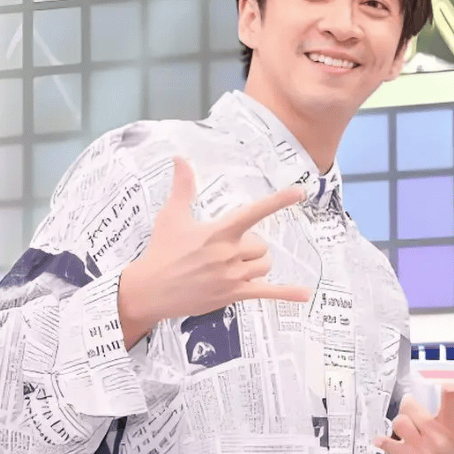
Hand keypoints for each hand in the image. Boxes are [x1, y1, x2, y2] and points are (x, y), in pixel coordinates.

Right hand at [118, 157, 311, 346]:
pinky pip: (267, 293)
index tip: (299, 191)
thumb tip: (180, 158)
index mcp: (219, 232)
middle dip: (251, 247)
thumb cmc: (161, 250)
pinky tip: (305, 294)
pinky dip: (287, 294)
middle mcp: (229, 253)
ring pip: (265, 266)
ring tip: (234, 267)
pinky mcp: (233, 295)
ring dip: (257, 265)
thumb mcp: (172, 217)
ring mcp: (232, 276)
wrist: (149, 290)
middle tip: (227, 252)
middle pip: (261, 246)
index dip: (277, 201)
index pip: (254, 213)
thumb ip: (183, 187)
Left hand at [374, 377, 453, 453]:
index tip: (450, 387)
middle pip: (412, 406)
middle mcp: (439, 437)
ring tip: (403, 432)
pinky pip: (389, 442)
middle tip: (412, 416)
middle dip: (407, 408)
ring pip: (400, 421)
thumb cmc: (444, 453)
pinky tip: (382, 442)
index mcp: (452, 427)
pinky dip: (383, 441)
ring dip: (398, 425)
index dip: (451, 394)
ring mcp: (424, 449)